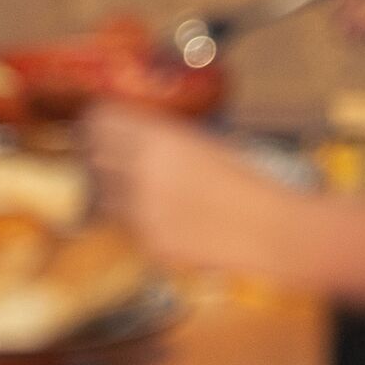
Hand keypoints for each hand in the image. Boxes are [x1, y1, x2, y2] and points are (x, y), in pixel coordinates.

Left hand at [83, 105, 317, 281]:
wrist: (270, 228)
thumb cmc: (250, 179)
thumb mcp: (208, 141)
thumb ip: (169, 136)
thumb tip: (140, 132)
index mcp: (158, 139)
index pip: (102, 122)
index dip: (100, 122)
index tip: (102, 123)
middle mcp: (141, 173)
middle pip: (94, 156)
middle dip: (101, 154)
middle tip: (110, 153)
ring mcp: (143, 212)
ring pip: (105, 195)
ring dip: (114, 189)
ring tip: (137, 186)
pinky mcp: (151, 242)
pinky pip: (129, 226)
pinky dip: (137, 218)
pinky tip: (161, 214)